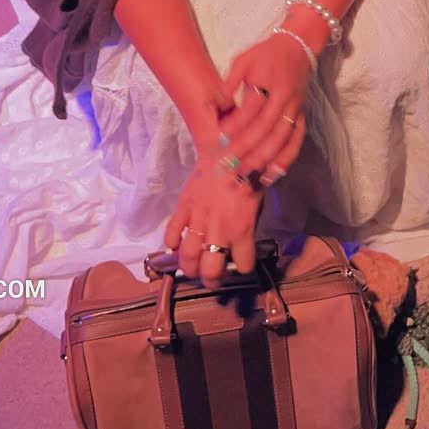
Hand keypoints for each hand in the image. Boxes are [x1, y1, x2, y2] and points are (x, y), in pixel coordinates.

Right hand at [163, 157, 262, 287]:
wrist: (227, 148)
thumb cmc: (248, 175)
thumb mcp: (257, 204)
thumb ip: (247, 228)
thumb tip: (241, 246)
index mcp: (242, 229)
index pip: (244, 265)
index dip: (243, 267)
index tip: (241, 264)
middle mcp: (219, 229)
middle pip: (210, 270)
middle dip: (210, 280)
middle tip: (210, 278)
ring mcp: (198, 219)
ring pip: (188, 257)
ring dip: (188, 268)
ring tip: (191, 269)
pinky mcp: (183, 206)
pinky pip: (171, 232)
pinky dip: (171, 242)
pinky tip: (175, 244)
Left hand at [218, 34, 309, 184]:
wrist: (298, 48)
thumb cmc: (265, 55)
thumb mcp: (243, 60)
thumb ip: (229, 83)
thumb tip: (215, 106)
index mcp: (268, 79)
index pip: (252, 107)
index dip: (236, 123)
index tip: (220, 136)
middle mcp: (284, 96)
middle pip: (266, 127)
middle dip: (247, 148)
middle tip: (229, 164)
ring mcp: (296, 108)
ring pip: (282, 138)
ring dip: (263, 158)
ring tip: (245, 173)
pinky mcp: (302, 116)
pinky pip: (296, 141)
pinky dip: (285, 160)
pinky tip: (271, 174)